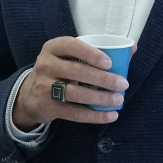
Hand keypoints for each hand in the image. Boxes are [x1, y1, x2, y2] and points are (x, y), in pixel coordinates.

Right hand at [11, 36, 126, 130]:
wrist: (31, 95)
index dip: (91, 54)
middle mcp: (46, 65)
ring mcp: (45, 87)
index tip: (110, 63)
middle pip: (76, 71)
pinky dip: (94, 115)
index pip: (71, 46)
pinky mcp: (48, 107)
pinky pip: (74, 112)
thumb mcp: (69, 56)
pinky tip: (110, 116)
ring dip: (100, 97)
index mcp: (53, 48)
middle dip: (102, 79)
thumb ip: (97, 51)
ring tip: (118, 100)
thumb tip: (131, 48)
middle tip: (122, 84)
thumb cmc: (60, 70)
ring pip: (75, 93)